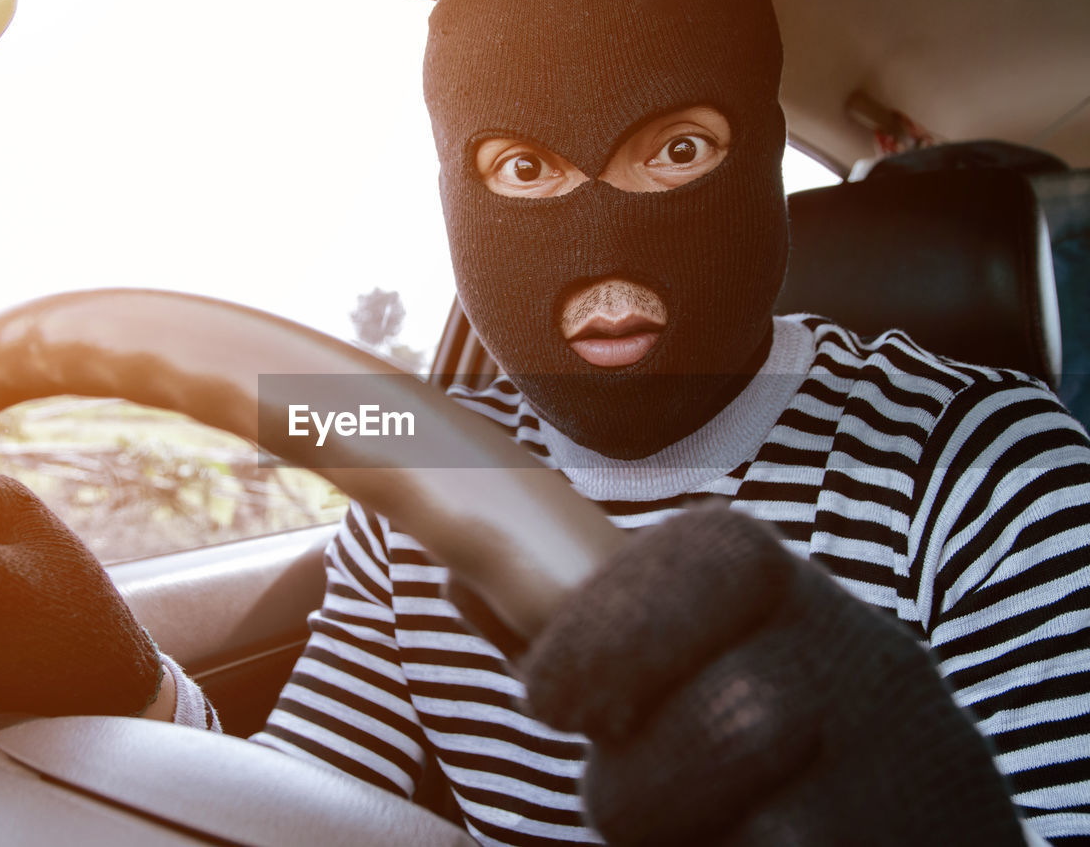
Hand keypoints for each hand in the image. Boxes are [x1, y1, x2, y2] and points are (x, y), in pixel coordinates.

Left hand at [520, 504, 1025, 845]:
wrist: (908, 809)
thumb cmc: (760, 730)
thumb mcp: (688, 656)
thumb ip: (584, 632)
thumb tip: (461, 584)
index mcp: (792, 594)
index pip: (716, 558)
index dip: (612, 623)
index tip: (547, 695)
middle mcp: (864, 667)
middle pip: (737, 715)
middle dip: (643, 779)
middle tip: (621, 797)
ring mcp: (902, 775)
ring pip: (767, 822)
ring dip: (679, 834)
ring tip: (684, 828)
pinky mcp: (917, 844)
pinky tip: (726, 841)